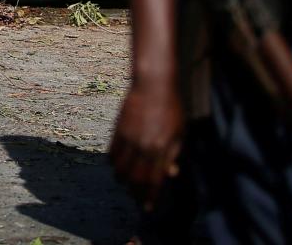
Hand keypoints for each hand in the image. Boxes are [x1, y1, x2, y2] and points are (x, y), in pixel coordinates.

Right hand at [109, 76, 184, 209]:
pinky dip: (114, 164)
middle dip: (136, 193)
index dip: (150, 196)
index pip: (154, 180)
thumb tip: (171, 174)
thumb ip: (174, 153)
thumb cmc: (171, 108)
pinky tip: (118, 167)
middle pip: (135, 179)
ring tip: (127, 185)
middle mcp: (143, 146)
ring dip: (123, 180)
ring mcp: (129, 138)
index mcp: (161, 148)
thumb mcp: (179, 132)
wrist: (153, 84)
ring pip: (120, 169)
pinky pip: (112, 154)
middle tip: (137, 200)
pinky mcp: (118, 130)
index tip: (148, 207)